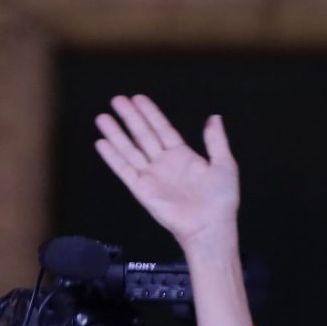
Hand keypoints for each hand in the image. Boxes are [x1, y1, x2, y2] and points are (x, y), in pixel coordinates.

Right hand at [94, 95, 238, 247]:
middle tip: (117, 100)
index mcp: (183, 156)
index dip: (150, 113)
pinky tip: (102, 143)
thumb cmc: (221, 200)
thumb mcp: (224, 164)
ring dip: (116, 134)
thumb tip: (214, 118)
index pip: (162, 129)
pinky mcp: (142, 190)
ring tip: (103, 117)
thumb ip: (216, 140)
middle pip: (143, 135)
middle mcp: (165, 164)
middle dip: (130, 117)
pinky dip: (113, 157)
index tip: (138, 98)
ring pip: (130, 150)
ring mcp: (152, 176)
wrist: (211, 227)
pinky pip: (124, 170)